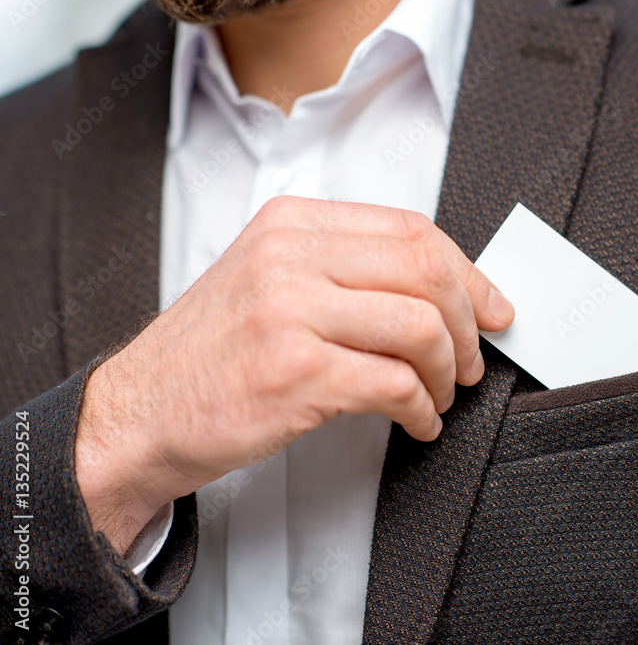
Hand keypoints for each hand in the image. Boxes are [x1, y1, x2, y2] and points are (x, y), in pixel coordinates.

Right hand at [75, 196, 514, 553]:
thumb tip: (440, 288)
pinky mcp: (295, 372)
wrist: (137, 414)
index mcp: (292, 224)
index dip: (469, 273)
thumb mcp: (267, 279)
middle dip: (470, 321)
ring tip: (440, 394)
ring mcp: (290, 311)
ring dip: (448, 370)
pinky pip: (396, 383)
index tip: (492, 306)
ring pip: (421, 325)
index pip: (411, 230)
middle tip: (473, 357)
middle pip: (427, 270)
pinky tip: (417, 421)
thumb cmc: (211, 355)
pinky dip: (422, 408)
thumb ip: (343, 269)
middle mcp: (290, 256)